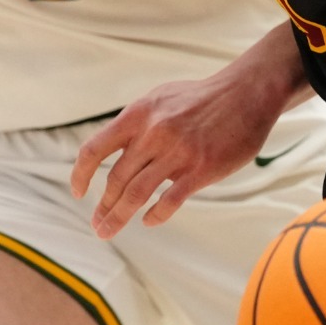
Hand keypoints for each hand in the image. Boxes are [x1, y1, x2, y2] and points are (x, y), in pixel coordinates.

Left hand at [71, 69, 291, 238]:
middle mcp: (153, 133)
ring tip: (108, 231)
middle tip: (97, 225)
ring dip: (118, 217)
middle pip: (116, 178)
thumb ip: (137, 123)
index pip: (95, 149)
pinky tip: (149, 221)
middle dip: (103, 206)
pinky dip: (155, 215)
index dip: (81, 174)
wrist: (246, 93)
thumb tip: (113, 147)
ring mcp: (177, 152)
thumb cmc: (202, 97)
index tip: (79, 192)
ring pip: (137, 194)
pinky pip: (169, 201)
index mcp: (139, 114)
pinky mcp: (200, 169)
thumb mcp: (160, 98)